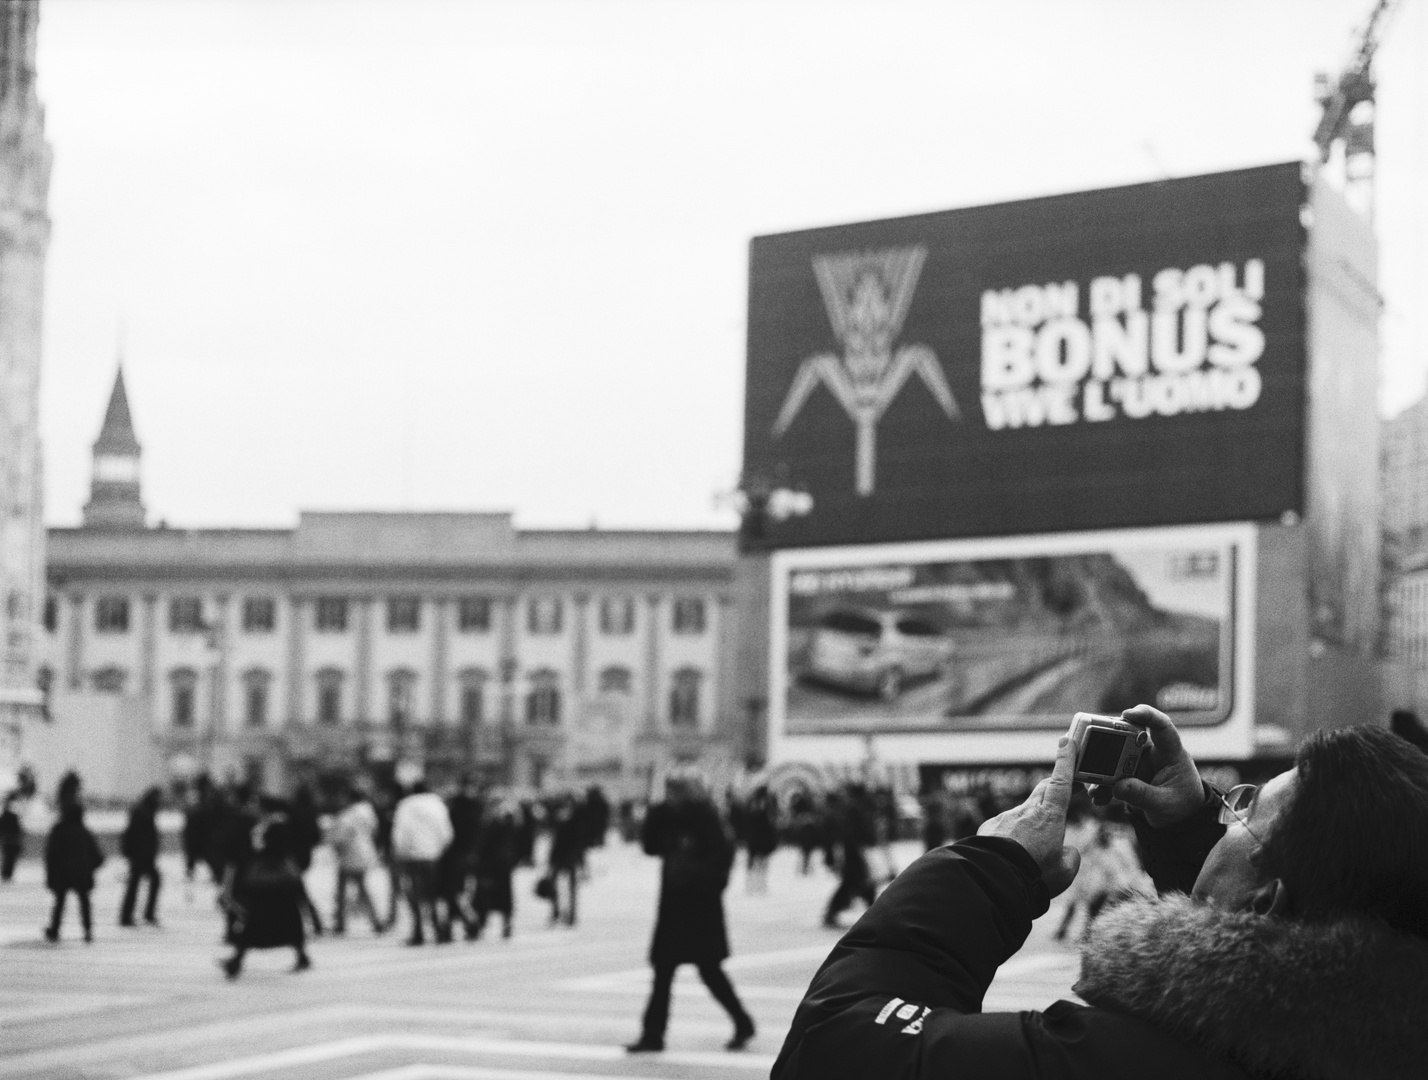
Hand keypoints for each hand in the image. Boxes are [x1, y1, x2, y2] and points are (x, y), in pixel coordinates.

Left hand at [977, 735, 1080, 896]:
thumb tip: (1065, 851)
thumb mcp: (1065, 871)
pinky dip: (1012, 837)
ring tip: (1032, 852)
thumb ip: (1070, 857)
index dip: (1066, 761)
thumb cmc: (1034, 876)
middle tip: (1065, 791)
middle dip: (1055, 788)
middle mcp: (1027, 811)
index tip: (1067, 742)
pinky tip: (1011, 856)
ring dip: (1031, 826)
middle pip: (1043, 791)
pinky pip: (1005, 827)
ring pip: (1023, 815)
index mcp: (1050, 816)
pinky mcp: (989, 826)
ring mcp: (1006, 817)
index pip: (1061, 781)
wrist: (994, 878)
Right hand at [1103, 704, 1207, 827]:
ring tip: (1095, 788)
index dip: (1147, 715)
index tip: (1127, 714)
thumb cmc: (1182, 805)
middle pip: (1128, 738)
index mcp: (1170, 753)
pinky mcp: (1127, 775)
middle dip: (1109, 742)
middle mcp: (1151, 753)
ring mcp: (1137, 763)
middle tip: (1095, 751)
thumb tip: (1117, 787)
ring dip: (1101, 771)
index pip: (1162, 726)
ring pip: (1114, 758)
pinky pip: (1110, 775)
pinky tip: (1098, 797)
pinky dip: (1102, 785)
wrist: (1182, 819)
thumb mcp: (1165, 804)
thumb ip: (1142, 795)